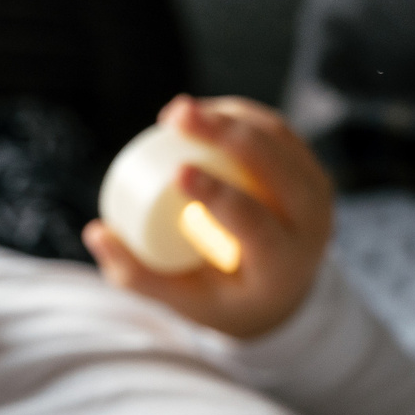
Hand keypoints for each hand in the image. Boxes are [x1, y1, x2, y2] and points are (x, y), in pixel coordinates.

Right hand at [83, 95, 333, 340]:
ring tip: (179, 113)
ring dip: (231, 116)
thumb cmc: (225, 299)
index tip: (178, 170)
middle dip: (225, 132)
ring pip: (278, 139)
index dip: (217, 193)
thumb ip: (138, 276)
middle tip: (176, 116)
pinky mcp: (311, 170)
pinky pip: (278, 132)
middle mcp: (312, 225)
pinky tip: (206, 112)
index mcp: (283, 265)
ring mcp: (318, 193)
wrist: (285, 293)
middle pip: (274, 166)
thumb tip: (96, 232)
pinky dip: (242, 116)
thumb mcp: (186, 302)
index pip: (254, 223)